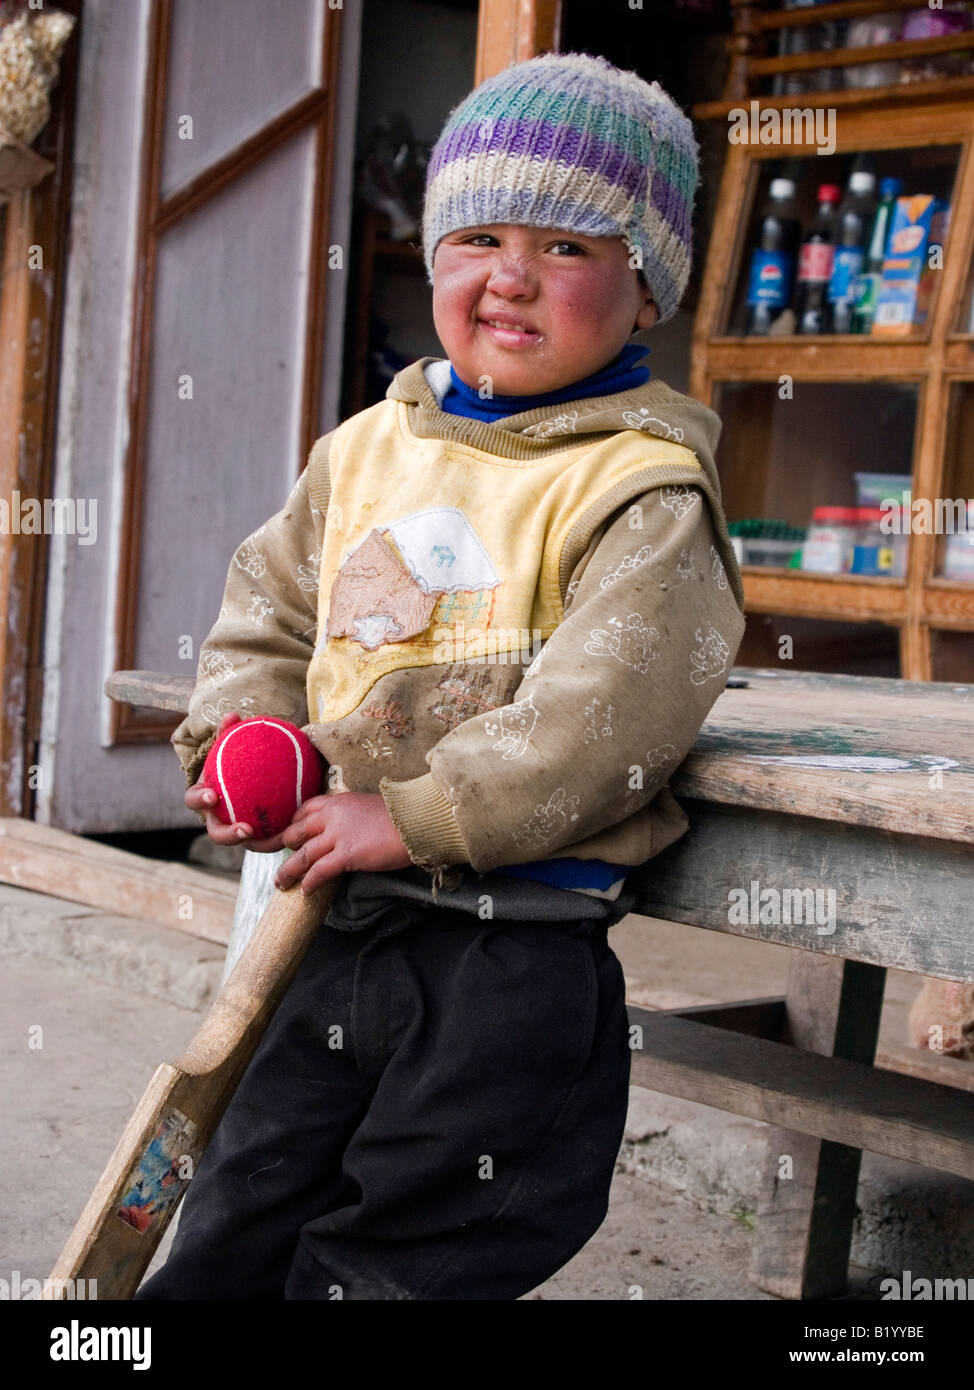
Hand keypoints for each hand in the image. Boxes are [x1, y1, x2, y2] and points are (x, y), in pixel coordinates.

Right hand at [185, 712, 290, 851]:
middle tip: (245, 829)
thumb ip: (229, 733)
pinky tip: (293, 832)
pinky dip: (277, 838)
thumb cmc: (232, 763)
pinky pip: (266, 841)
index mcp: (205, 797)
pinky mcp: (254, 839)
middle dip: (227, 834)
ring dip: (259, 844)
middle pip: (217, 833)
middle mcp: (217, 818)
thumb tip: (232, 715)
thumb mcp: (230, 747)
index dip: (200, 800)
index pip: (195, 800)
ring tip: (278, 839)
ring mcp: (234, 830)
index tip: (211, 796)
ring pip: (244, 843)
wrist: (248, 780)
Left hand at [274, 792, 413, 894]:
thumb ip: (348, 815)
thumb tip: (341, 830)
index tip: (286, 838)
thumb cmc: (398, 815)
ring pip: (302, 855)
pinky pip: (320, 871)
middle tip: (279, 861)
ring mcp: (338, 835)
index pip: (301, 812)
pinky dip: (309, 883)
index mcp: (335, 801)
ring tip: (280, 883)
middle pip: (295, 832)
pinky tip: (306, 892)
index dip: (290, 826)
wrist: (417, 820)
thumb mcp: (365, 806)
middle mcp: (331, 815)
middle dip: (282, 848)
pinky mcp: (347, 854)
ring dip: (288, 872)